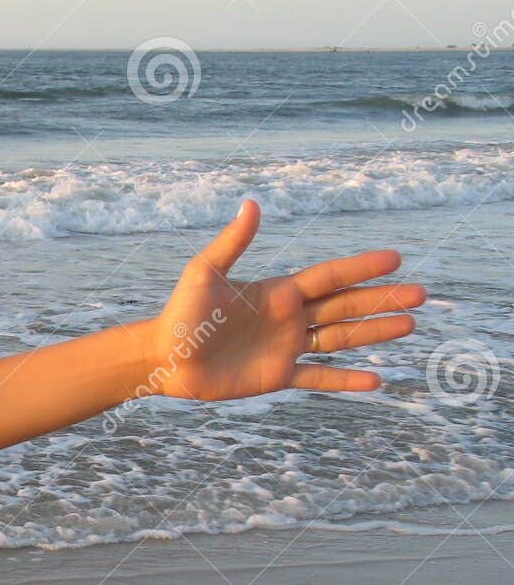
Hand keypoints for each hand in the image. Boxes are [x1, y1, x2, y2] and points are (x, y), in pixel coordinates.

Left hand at [143, 199, 424, 401]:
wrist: (163, 358)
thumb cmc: (180, 313)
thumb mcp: (205, 273)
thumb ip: (232, 242)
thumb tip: (252, 204)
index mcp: (278, 291)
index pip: (330, 275)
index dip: (361, 267)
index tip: (395, 258)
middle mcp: (289, 318)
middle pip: (345, 305)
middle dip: (382, 299)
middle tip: (421, 294)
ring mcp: (286, 348)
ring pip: (340, 339)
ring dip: (374, 333)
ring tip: (410, 327)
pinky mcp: (276, 376)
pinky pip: (318, 378)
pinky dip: (345, 380)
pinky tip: (375, 380)